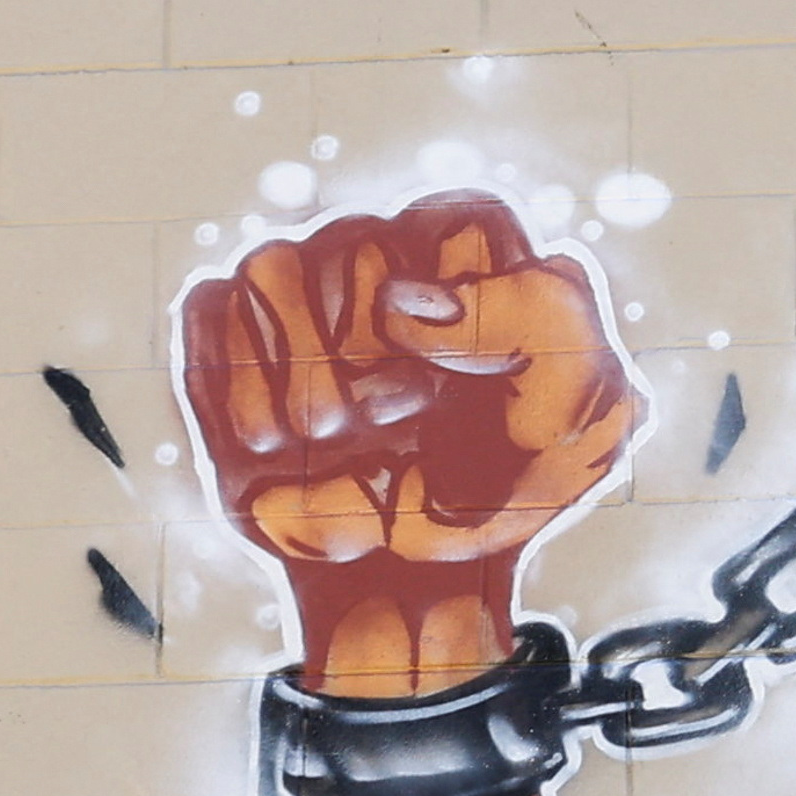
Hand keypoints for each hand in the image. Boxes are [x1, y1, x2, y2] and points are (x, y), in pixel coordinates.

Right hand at [182, 193, 638, 698]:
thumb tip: (402, 302)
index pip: (464, 217)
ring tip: (339, 439)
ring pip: (273, 267)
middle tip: (400, 420)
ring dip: (307, 377)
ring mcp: (302, 286)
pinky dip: (243, 392)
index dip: (463, 303)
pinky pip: (210, 310)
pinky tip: (279, 448)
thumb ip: (537, 322)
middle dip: (377, 355)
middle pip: (357, 242)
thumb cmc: (511, 488)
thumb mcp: (585, 416)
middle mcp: (386, 254)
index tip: (465, 383)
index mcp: (482, 260)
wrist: (418, 577)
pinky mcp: (228, 330)